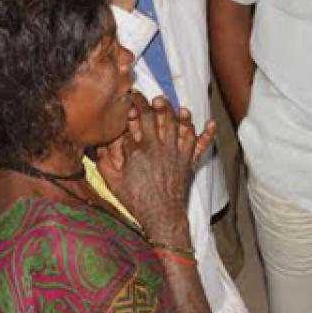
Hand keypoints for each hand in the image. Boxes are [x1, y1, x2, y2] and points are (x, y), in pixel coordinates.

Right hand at [96, 93, 215, 247]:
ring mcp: (176, 153)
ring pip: (178, 124)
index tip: (127, 101)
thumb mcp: (113, 183)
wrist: (162, 216)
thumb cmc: (137, 200)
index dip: (129, 109)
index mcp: (138, 151)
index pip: (133, 123)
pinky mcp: (189, 161)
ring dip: (173, 111)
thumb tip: (101, 145)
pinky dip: (206, 133)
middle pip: (155, 117)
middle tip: (143, 96)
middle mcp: (158, 147)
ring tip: (166, 103)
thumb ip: (106, 162)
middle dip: (148, 104)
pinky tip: (210, 123)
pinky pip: (199, 143)